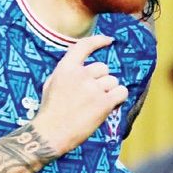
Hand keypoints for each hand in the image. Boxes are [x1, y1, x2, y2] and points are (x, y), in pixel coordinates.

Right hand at [32, 35, 128, 154]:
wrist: (51, 133)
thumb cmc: (51, 111)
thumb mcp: (51, 84)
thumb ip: (67, 72)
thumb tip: (81, 67)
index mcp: (65, 68)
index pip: (84, 47)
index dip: (98, 41)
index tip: (109, 40)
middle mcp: (80, 75)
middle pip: (104, 68)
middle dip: (101, 81)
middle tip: (92, 96)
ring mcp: (92, 88)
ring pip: (113, 82)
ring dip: (109, 92)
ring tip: (97, 105)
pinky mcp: (103, 102)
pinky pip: (122, 92)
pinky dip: (119, 99)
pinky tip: (110, 106)